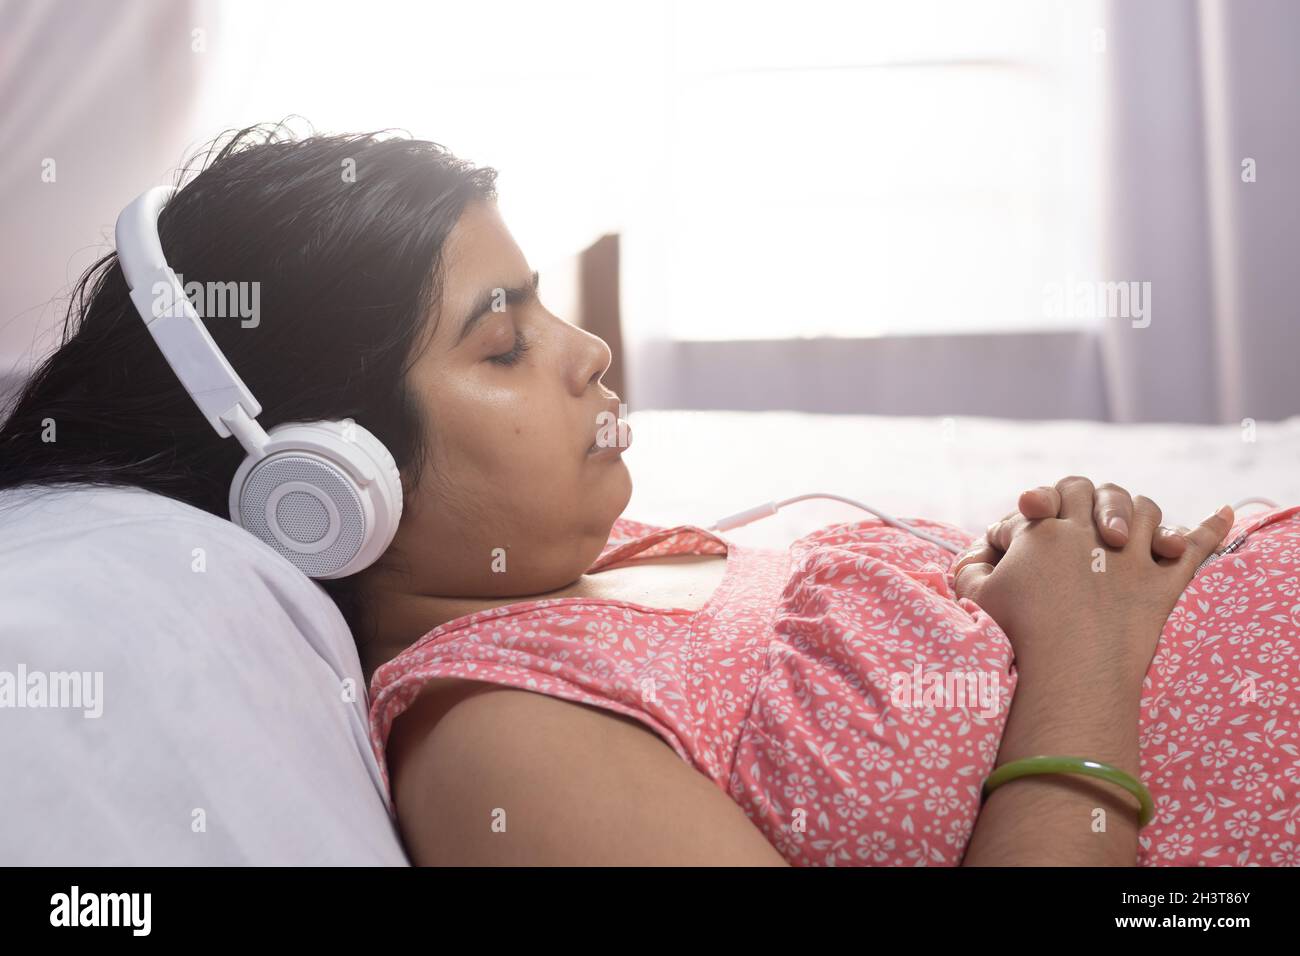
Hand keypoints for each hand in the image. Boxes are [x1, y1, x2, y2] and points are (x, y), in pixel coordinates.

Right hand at [952, 476, 1232, 688]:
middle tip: (1077, 527)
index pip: (1042, 498)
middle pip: (1093, 492)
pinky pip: (1195, 548)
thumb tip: (978, 556)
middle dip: (1086, 501)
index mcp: (1045, 528)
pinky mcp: (1164, 586)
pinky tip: (1225, 512)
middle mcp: (1092, 532)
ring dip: (1136, 512)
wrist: (1066, 677)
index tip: (1020, 537)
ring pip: (1143, 511)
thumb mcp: (976, 596)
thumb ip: (970, 568)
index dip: (1030, 510)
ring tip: (1126, 526)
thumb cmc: (1015, 635)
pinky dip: (1211, 528)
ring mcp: (1133, 556)